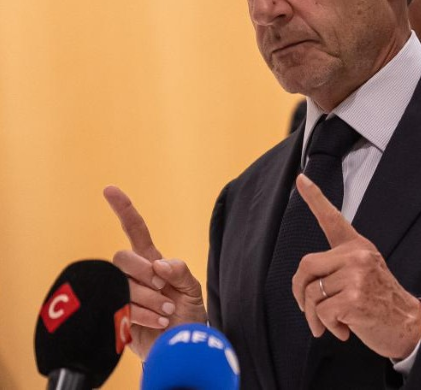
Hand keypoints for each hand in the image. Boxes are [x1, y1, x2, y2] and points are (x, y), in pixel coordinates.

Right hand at [104, 186, 206, 360]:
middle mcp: (135, 274)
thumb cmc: (187, 316)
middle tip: (163, 291)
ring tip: (166, 312)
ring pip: (121, 283)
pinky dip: (142, 315)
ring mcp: (123, 293)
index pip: (136, 230)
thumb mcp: (193, 290)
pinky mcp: (116, 315)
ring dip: (148, 299)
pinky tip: (157, 322)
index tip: (109, 189)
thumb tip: (159, 265)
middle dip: (143, 273)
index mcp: (152, 261)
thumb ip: (181, 272)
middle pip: (122, 257)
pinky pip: (120, 307)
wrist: (180, 348)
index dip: (124, 209)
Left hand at [292, 174, 420, 360]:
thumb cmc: (380, 301)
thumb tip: (304, 283)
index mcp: (357, 245)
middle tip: (306, 309)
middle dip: (300, 291)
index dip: (314, 197)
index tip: (301, 179)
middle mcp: (356, 255)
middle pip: (306, 266)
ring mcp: (356, 275)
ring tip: (333, 323)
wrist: (409, 325)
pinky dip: (327, 326)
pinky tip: (344, 329)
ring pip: (311, 293)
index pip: (332, 218)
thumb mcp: (363, 272)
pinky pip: (321, 312)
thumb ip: (336, 268)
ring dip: (314, 316)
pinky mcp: (354, 298)